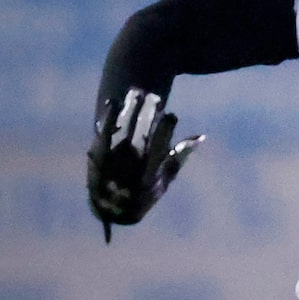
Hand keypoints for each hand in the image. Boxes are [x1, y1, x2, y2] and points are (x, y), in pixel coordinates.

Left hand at [88, 89, 203, 238]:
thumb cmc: (144, 192)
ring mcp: (112, 160)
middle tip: (155, 96)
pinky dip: (108, 118)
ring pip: (122, 131)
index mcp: (149, 174)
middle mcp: (130, 168)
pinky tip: (114, 102)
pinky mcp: (98, 155)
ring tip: (137, 91)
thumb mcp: (165, 179)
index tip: (171, 115)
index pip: (159, 149)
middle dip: (147, 116)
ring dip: (129, 111)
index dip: (165, 131)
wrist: (111, 208)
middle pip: (140, 136)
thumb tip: (201, 137)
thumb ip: (180, 157)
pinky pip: (103, 134)